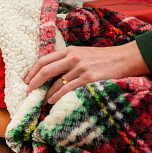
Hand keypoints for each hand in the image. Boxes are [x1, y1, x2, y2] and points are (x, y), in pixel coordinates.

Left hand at [24, 41, 149, 103]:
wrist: (126, 58)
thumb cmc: (104, 58)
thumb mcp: (84, 53)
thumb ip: (69, 59)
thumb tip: (52, 72)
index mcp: (70, 50)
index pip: (44, 60)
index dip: (32, 70)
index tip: (26, 79)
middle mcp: (73, 57)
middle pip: (46, 70)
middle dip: (33, 82)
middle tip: (27, 91)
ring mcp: (81, 68)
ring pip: (56, 82)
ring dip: (46, 93)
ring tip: (41, 100)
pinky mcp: (89, 78)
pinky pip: (67, 89)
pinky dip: (57, 97)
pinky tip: (52, 102)